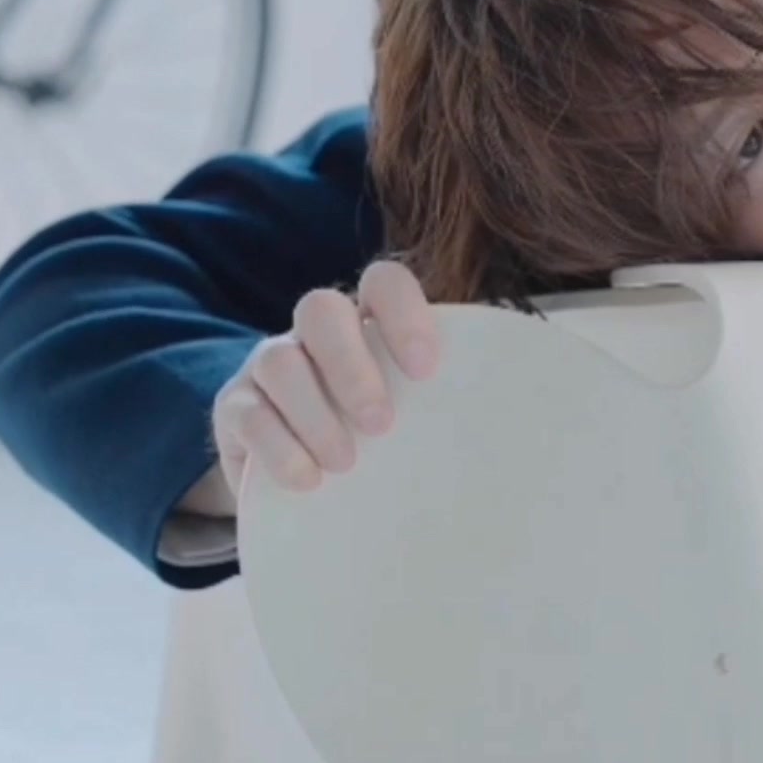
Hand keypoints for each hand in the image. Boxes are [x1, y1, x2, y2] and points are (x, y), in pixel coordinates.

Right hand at [211, 259, 440, 499]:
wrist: (314, 479)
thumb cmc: (391, 442)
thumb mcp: (426, 418)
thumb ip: (458, 406)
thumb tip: (527, 429)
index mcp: (371, 322)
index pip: (383, 282)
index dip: (403, 314)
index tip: (428, 370)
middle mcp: (317, 333)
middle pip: (319, 309)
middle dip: (351, 365)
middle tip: (382, 424)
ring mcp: (270, 365)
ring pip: (279, 360)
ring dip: (315, 413)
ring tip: (347, 464)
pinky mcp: (235, 409)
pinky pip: (245, 413)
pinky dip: (278, 447)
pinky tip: (308, 480)